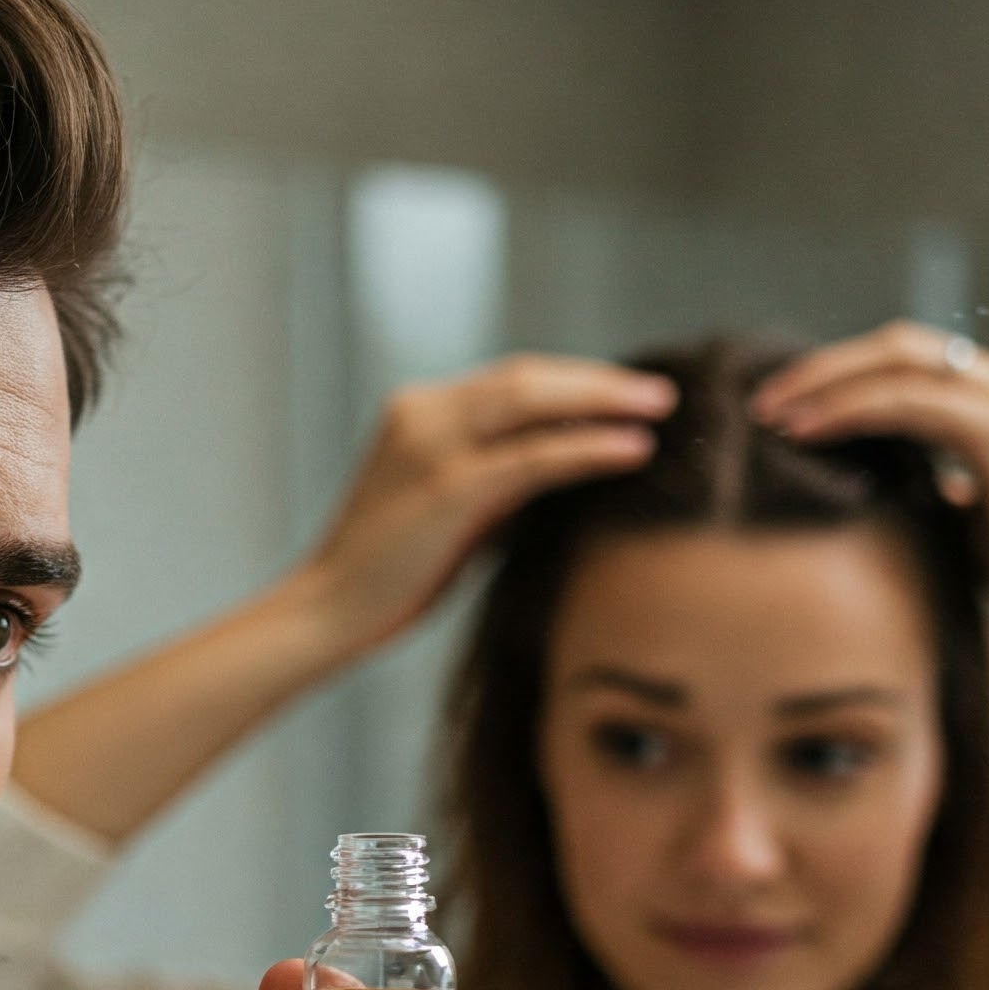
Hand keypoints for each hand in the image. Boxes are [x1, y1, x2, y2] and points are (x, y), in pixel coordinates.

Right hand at [293, 355, 675, 657]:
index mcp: (416, 412)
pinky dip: (587, 448)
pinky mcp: (446, 487)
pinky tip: (632, 449)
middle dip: (599, 382)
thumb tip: (570, 469)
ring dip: (604, 400)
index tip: (625, 396)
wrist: (328, 612)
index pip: (510, 381)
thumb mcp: (450, 512)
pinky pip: (533, 456)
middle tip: (660, 393)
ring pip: (532, 400)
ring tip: (660, 410)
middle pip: (527, 377)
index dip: (573, 383)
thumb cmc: (390, 575)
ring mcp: (429, 445)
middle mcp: (420, 414)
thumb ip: (497, 483)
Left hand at [752, 322, 988, 658]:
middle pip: (895, 346)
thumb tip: (877, 496)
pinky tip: (805, 430)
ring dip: (822, 384)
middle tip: (760, 401)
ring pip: (895, 363)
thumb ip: (933, 489)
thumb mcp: (971, 516)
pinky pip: (907, 401)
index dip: (843, 375)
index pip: (908, 362)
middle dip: (821, 368)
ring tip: (769, 413)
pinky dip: (848, 409)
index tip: (786, 406)